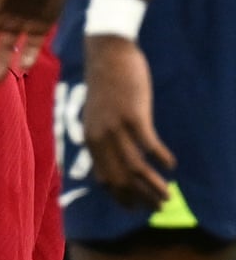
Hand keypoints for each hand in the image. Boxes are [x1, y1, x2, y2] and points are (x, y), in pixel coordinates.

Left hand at [82, 36, 174, 207]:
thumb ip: (102, 137)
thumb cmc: (104, 84)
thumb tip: (113, 161)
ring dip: (153, 186)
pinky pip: (149, 145)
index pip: (105, 179)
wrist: (107, 52)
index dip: (122, 198)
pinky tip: (170, 163)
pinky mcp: (132, 114)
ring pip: (135, 168)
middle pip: (121, 179)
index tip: (138, 207)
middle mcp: (100, 135)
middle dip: (140, 198)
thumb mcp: (96, 114)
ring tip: (168, 195)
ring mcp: (115, 125)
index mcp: (90, 137)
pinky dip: (161, 158)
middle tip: (158, 207)